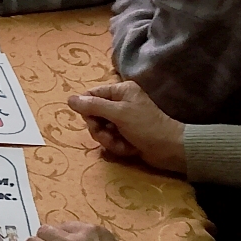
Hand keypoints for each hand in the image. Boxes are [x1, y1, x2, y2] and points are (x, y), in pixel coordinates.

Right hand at [67, 81, 185, 172]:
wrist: (170, 149)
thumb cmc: (146, 127)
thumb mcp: (119, 113)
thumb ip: (93, 106)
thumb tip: (70, 99)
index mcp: (121, 90)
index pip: (91, 95)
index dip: (87, 110)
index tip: (92, 121)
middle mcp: (121, 102)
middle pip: (94, 115)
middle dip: (100, 130)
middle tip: (110, 137)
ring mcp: (123, 119)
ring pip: (101, 130)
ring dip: (109, 140)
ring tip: (122, 145)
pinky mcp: (126, 134)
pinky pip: (111, 139)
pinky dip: (118, 146)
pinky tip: (129, 149)